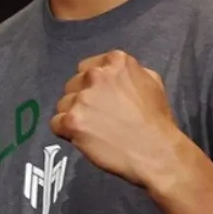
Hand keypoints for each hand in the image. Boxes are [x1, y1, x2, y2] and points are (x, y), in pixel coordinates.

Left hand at [50, 50, 183, 187]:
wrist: (156, 152)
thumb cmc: (157, 120)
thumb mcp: (151, 82)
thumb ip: (128, 72)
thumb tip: (113, 73)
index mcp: (115, 61)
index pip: (86, 68)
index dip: (91, 86)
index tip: (100, 100)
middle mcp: (95, 75)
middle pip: (72, 85)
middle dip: (81, 99)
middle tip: (98, 117)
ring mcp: (82, 98)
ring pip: (63, 104)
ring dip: (73, 116)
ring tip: (94, 130)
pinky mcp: (72, 120)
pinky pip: (56, 123)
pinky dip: (66, 132)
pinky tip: (84, 138)